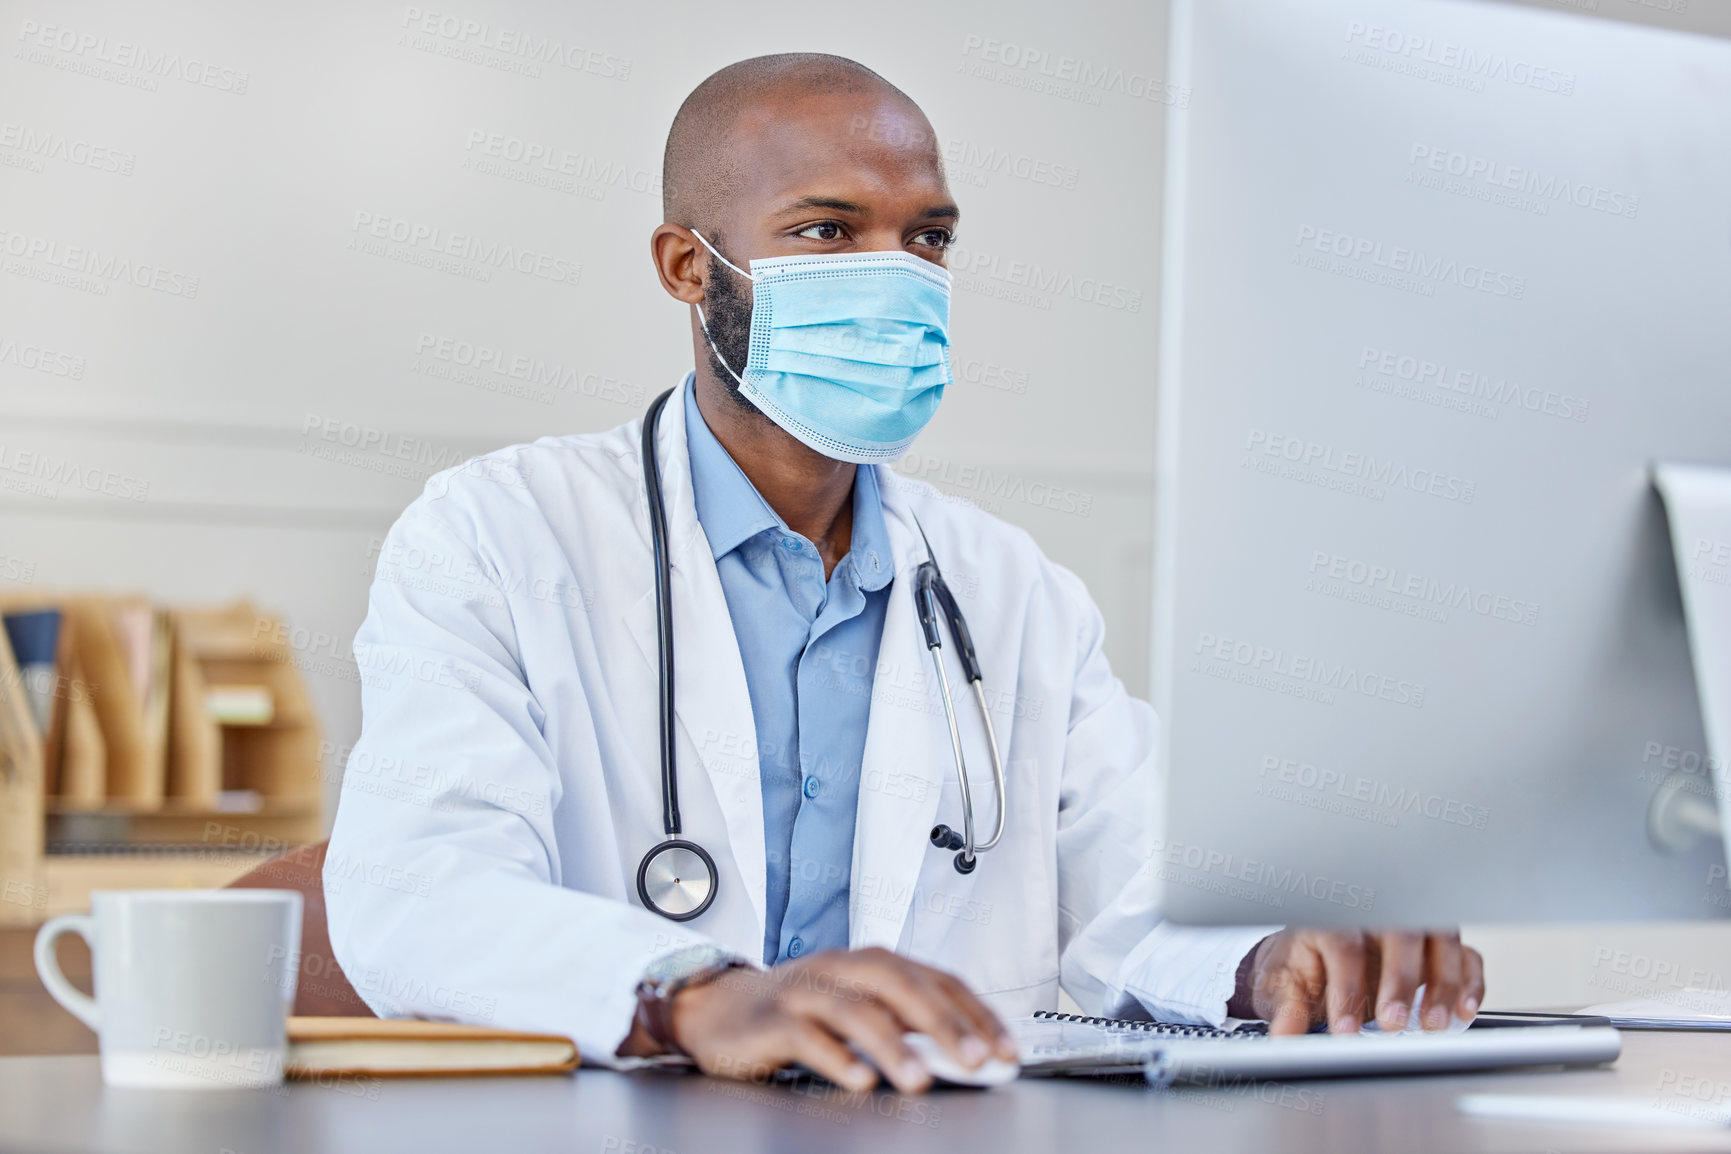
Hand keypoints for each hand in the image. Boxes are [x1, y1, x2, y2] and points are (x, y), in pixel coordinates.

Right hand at [665, 947, 1015, 1093]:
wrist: (720, 1009)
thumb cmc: (800, 1010)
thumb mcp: (859, 1009)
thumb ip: (905, 1025)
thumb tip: (965, 1053)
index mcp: (873, 963)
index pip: (937, 979)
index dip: (975, 1013)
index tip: (1005, 1049)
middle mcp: (843, 969)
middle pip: (901, 985)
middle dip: (944, 1023)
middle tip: (976, 1060)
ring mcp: (806, 992)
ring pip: (856, 1011)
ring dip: (893, 1046)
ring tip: (920, 1080)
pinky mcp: (772, 1020)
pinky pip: (807, 1036)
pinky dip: (837, 1058)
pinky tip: (859, 1080)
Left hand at [1228, 929, 1483, 1035]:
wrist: (1315, 957)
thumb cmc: (1303, 966)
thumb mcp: (1283, 985)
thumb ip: (1286, 1008)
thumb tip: (1284, 1034)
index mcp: (1331, 921)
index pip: (1343, 945)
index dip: (1346, 989)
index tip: (1346, 1030)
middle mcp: (1375, 917)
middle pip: (1397, 932)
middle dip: (1399, 979)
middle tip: (1392, 1023)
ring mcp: (1410, 929)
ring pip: (1438, 939)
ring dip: (1442, 982)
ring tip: (1433, 1024)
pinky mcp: (1435, 948)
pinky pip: (1465, 955)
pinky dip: (1470, 982)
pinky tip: (1463, 1012)